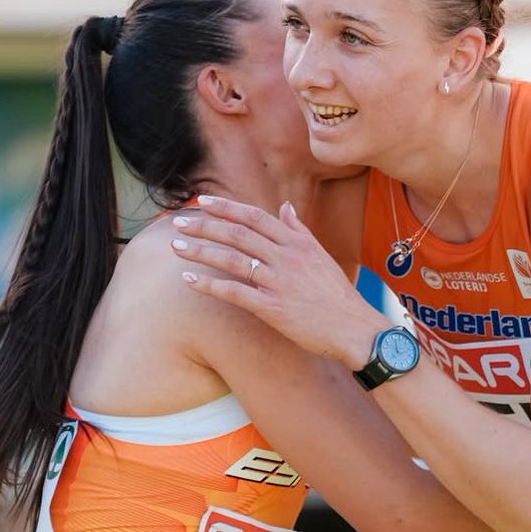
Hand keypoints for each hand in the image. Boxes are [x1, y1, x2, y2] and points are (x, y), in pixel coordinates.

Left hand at [170, 197, 387, 365]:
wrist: (354, 329)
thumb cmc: (337, 296)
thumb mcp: (321, 256)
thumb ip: (299, 231)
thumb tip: (285, 207)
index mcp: (298, 243)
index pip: (255, 217)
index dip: (227, 208)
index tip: (202, 202)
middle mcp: (287, 258)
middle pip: (238, 234)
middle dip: (205, 226)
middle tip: (178, 222)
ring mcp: (279, 282)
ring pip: (232, 259)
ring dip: (201, 251)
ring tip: (176, 246)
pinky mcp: (273, 308)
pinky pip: (235, 292)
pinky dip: (209, 285)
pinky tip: (189, 279)